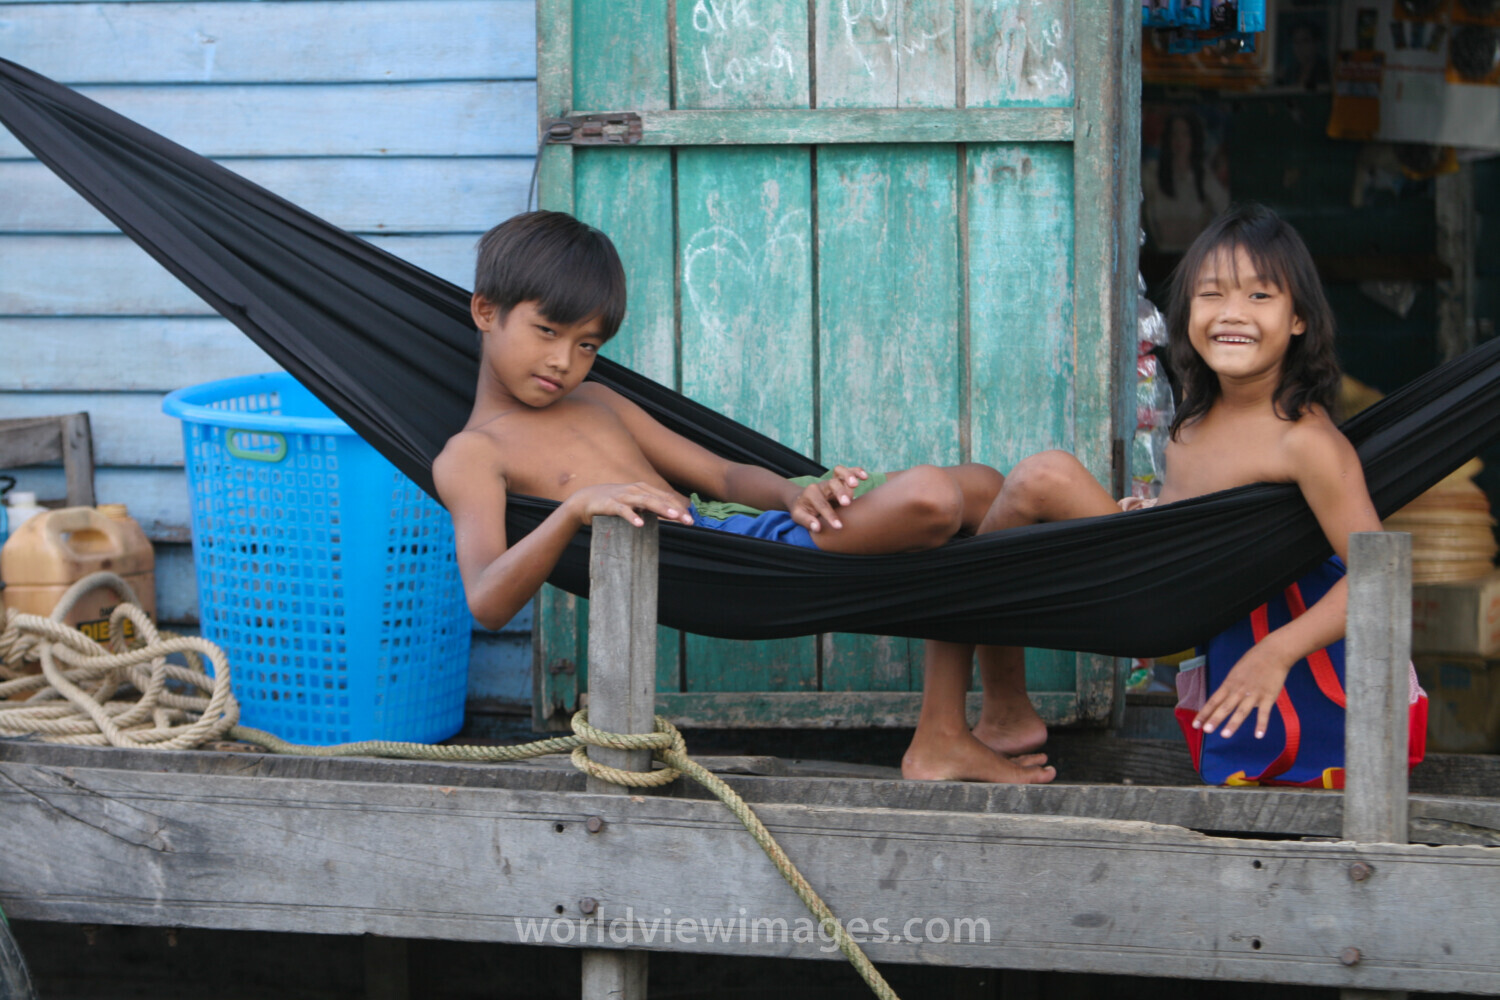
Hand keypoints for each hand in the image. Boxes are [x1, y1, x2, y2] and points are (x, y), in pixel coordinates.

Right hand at [563, 482, 693, 528]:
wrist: (585, 500)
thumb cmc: (613, 502)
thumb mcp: (634, 504)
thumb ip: (650, 508)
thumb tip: (671, 516)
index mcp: (643, 489)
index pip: (666, 497)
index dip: (679, 507)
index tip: (691, 519)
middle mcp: (635, 490)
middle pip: (659, 499)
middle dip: (676, 510)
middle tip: (688, 520)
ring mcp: (623, 496)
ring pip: (645, 502)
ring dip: (661, 508)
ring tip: (673, 517)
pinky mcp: (610, 504)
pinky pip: (623, 511)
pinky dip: (632, 517)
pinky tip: (640, 524)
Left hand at [791, 465, 867, 531]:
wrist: (803, 499)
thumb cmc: (802, 509)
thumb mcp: (798, 516)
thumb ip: (807, 521)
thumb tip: (817, 527)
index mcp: (811, 493)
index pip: (822, 504)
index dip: (830, 515)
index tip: (838, 526)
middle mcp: (822, 485)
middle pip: (832, 484)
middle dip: (840, 492)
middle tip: (847, 503)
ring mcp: (832, 481)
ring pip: (840, 473)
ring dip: (849, 477)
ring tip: (856, 485)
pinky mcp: (840, 480)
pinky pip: (848, 471)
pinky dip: (856, 471)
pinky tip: (864, 476)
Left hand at [1193, 645, 1294, 739]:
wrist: (1273, 653)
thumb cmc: (1253, 662)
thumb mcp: (1235, 673)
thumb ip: (1230, 688)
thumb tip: (1223, 702)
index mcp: (1229, 684)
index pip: (1213, 701)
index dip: (1204, 713)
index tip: (1195, 724)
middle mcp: (1239, 690)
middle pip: (1225, 707)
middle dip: (1214, 719)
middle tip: (1206, 730)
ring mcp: (1253, 694)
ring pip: (1241, 711)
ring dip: (1233, 724)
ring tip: (1224, 735)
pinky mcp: (1268, 697)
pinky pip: (1264, 713)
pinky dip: (1261, 724)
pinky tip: (1258, 735)